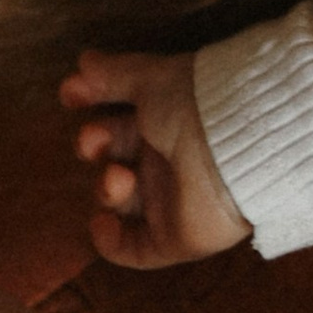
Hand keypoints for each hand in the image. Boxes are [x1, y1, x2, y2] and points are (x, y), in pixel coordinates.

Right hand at [61, 47, 249, 265]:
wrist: (239, 142)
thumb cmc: (198, 101)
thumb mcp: (152, 79)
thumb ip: (114, 74)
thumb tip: (82, 62)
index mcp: (166, 123)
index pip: (120, 125)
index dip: (96, 113)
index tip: (72, 97)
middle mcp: (168, 162)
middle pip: (116, 160)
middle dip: (97, 147)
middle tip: (94, 139)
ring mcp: (172, 202)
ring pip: (121, 203)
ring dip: (106, 189)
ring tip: (117, 175)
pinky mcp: (176, 238)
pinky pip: (134, 249)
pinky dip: (110, 241)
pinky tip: (101, 222)